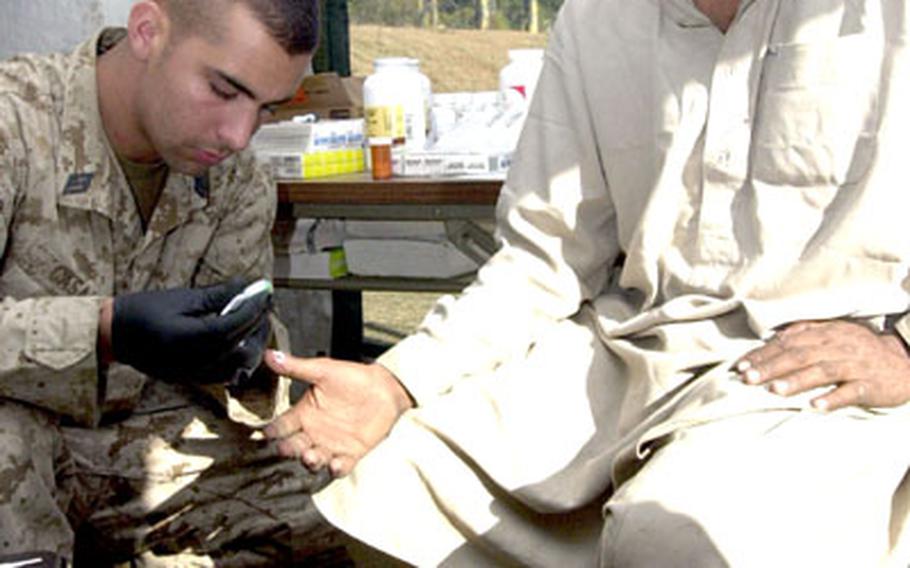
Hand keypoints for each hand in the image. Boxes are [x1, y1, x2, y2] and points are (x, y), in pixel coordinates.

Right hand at [110, 278, 271, 382]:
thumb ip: (217, 295)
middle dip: (259, 323)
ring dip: (255, 341)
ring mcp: (198, 374)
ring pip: (242, 364)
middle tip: (265, 302)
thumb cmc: (145, 311)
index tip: (265, 290)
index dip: (254, 307)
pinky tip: (244, 339)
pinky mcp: (197, 379)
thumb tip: (248, 286)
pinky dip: (243, 356)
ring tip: (257, 318)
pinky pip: (231, 373)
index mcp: (191, 339)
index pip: (235, 324)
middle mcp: (197, 361)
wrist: (116, 336)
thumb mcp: (181, 298)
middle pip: (244, 347)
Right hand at [263, 352, 413, 476]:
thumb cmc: (352, 377)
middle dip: (287, 450)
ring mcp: (330, 444)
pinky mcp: (350, 453)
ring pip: (314, 459)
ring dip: (310, 461)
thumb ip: (295, 367)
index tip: (267, 433)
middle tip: (284, 448)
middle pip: (293, 447)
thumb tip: (270, 355)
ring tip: (309, 456)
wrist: (384, 387)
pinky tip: (336, 463)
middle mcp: (313, 432)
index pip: (281, 426)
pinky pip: (340, 466)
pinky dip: (337, 468)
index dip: (272, 430)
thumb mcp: (322, 370)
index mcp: (303, 413)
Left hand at [736, 320, 909, 410]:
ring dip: (796, 381)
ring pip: (822, 371)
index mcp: (826, 333)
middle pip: (800, 355)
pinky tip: (815, 407)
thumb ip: (805, 333)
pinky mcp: (870, 385)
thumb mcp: (834, 333)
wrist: (905, 360)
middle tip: (747, 378)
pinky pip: (850, 391)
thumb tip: (772, 337)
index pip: (788, 342)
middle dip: (771, 366)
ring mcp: (855, 365)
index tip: (740, 366)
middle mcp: (838, 346)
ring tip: (773, 390)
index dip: (763, 353)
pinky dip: (832, 398)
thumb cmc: (859, 349)